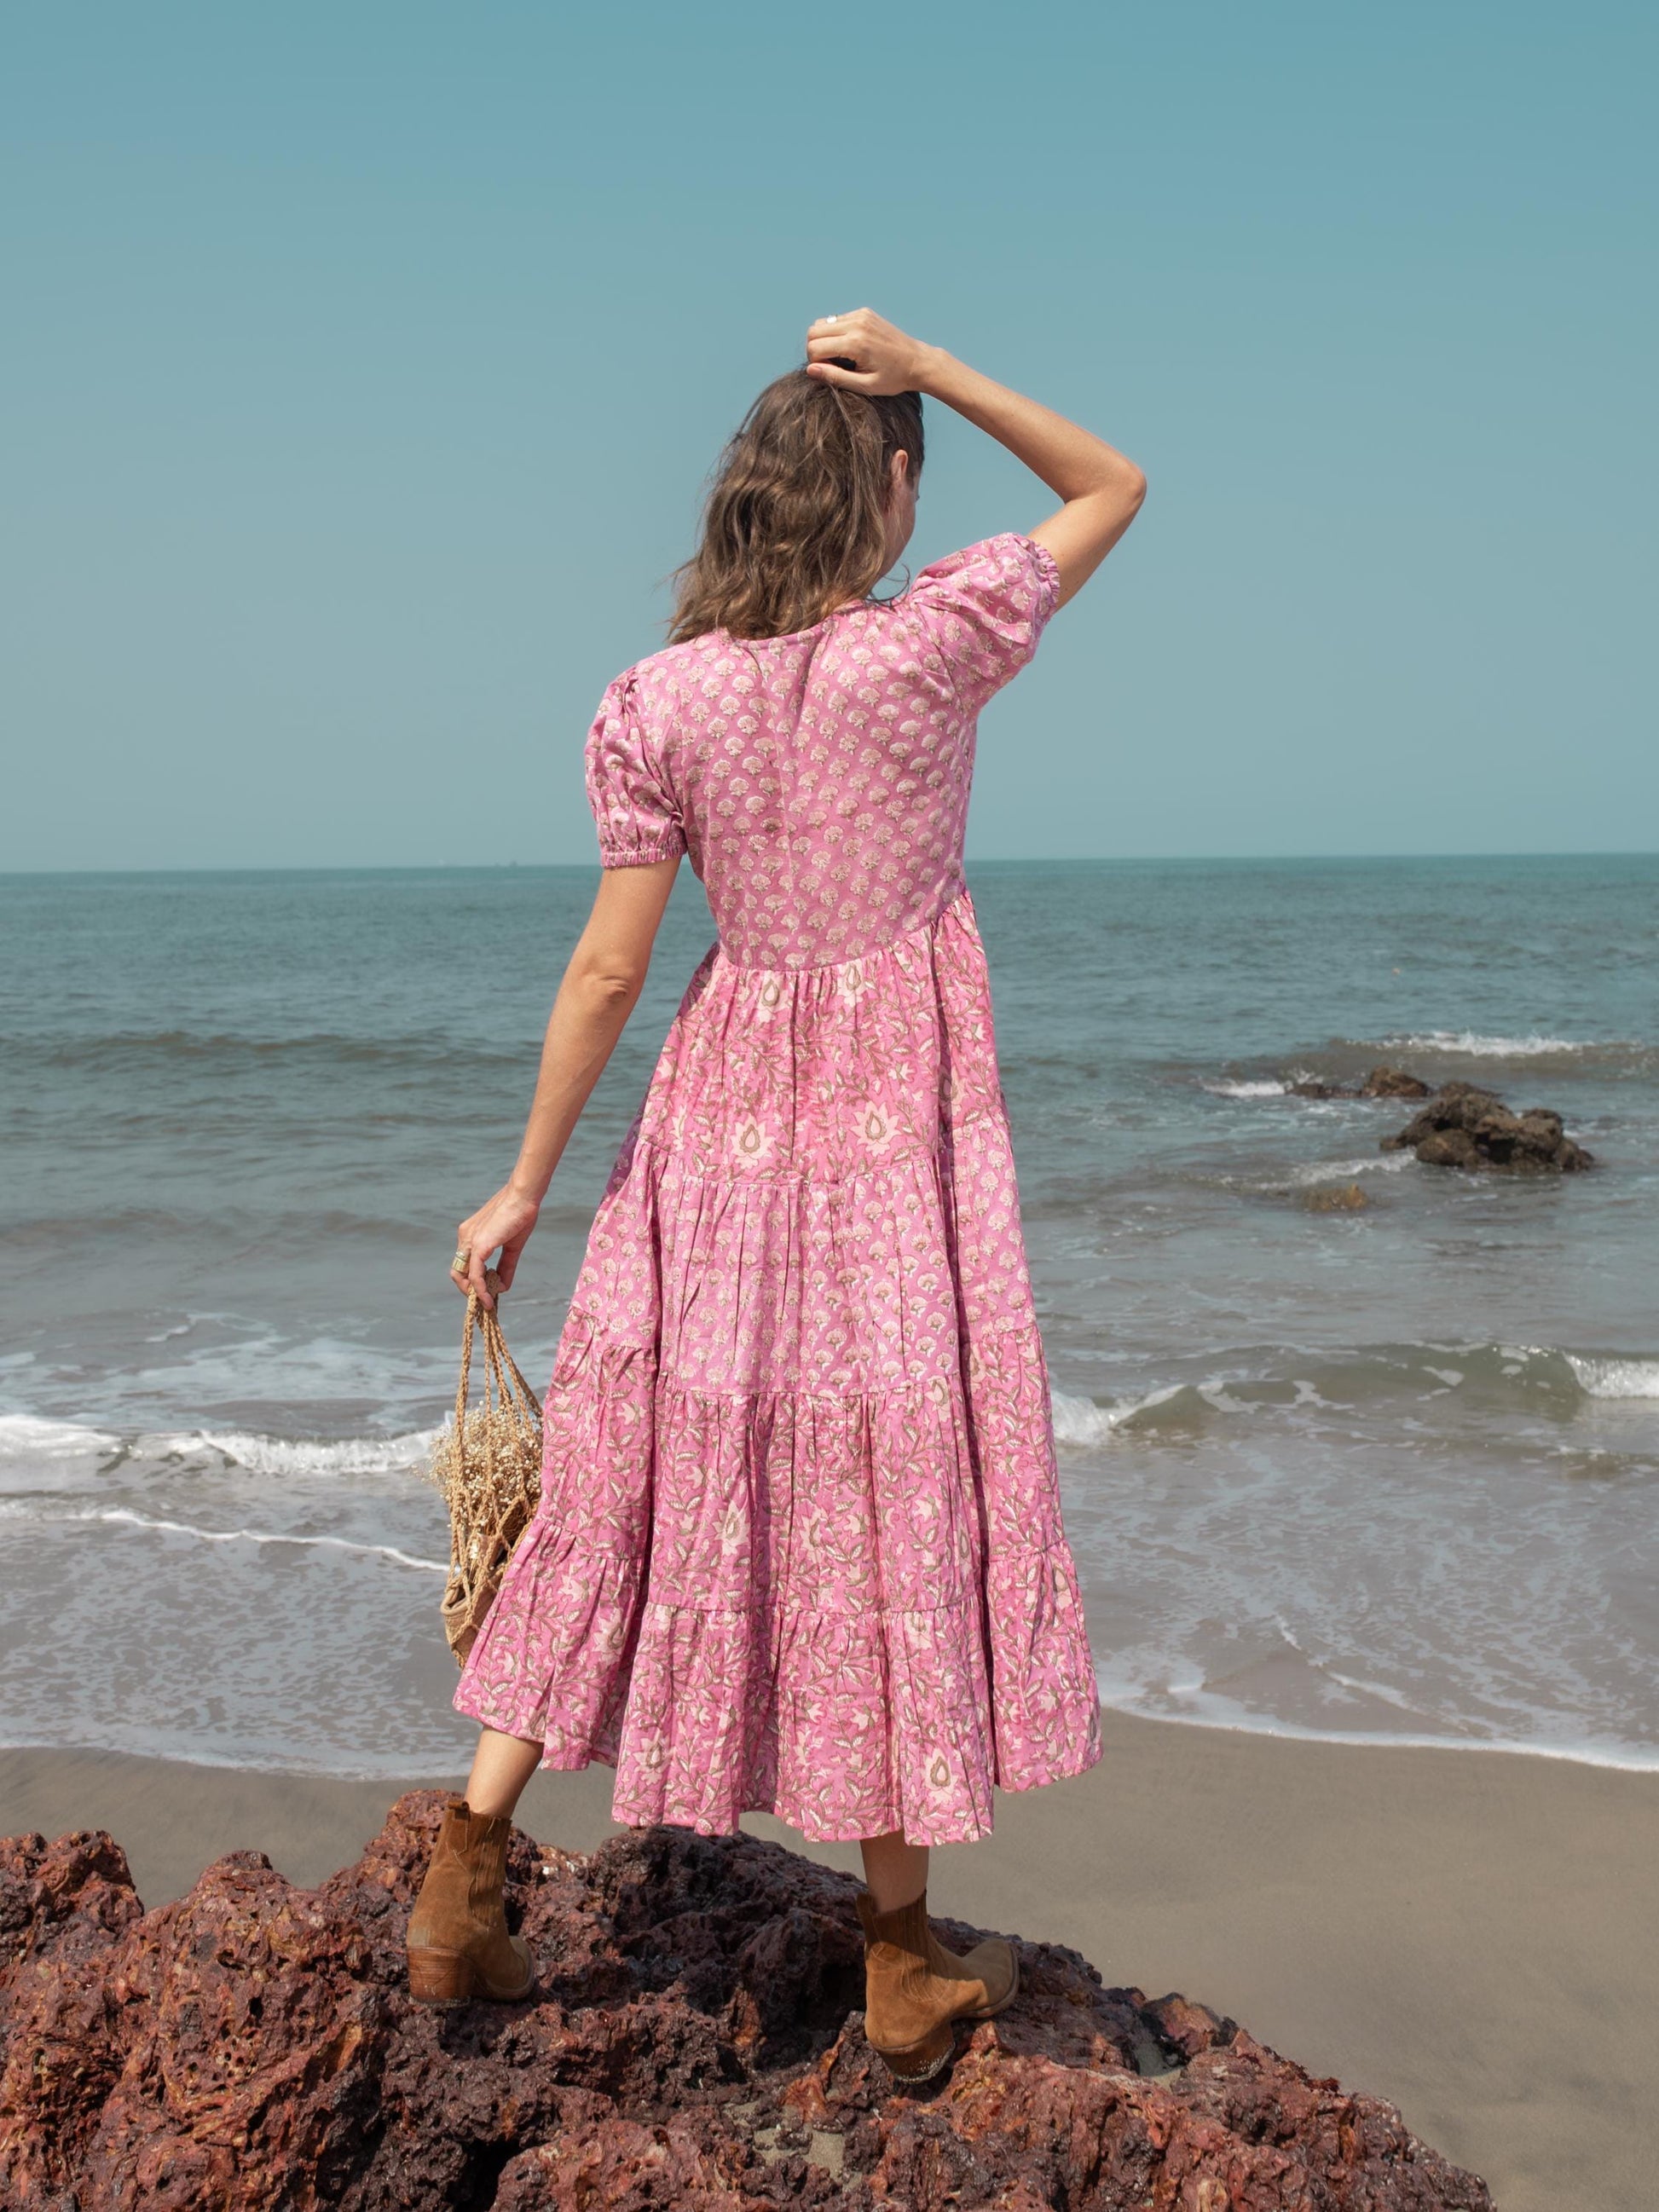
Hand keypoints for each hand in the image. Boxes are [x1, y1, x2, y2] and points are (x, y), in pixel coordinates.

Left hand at [450, 1183, 539, 1309]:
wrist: (523, 1198)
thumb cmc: (520, 1216)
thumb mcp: (512, 1246)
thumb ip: (506, 1266)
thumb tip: (503, 1287)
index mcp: (470, 1234)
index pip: (463, 1263)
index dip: (472, 1280)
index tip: (486, 1291)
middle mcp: (465, 1237)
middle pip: (458, 1271)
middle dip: (469, 1290)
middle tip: (485, 1300)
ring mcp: (470, 1241)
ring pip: (462, 1275)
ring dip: (474, 1293)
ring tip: (488, 1302)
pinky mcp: (479, 1245)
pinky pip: (475, 1274)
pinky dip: (480, 1290)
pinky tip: (489, 1298)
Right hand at [805, 309, 937, 395]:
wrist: (918, 361)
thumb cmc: (893, 379)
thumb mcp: (865, 385)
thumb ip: (836, 377)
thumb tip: (810, 369)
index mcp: (855, 343)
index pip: (815, 347)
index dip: (816, 363)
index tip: (830, 373)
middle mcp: (856, 324)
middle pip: (813, 331)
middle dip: (815, 349)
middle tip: (831, 364)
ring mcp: (861, 315)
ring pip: (822, 323)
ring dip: (824, 340)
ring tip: (840, 356)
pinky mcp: (864, 312)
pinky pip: (836, 319)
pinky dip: (836, 332)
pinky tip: (850, 346)